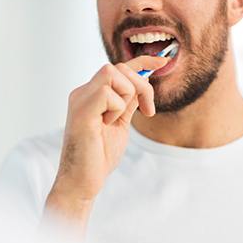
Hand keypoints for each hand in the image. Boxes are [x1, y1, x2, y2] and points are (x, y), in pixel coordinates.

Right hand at [45, 56, 168, 225]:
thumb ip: (128, 103)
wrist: (83, 181)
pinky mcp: (81, 111)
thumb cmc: (99, 156)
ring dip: (125, 97)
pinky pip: (107, 93)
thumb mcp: (120, 123)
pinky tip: (107, 125)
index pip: (118, 69)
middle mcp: (83, 93)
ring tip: (115, 120)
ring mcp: (80, 100)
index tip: (163, 62)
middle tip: (147, 110)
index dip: (142, 61)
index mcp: (92, 96)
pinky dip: (116, 109)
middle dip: (141, 85)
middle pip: (118, 68)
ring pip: (113, 74)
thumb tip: (142, 84)